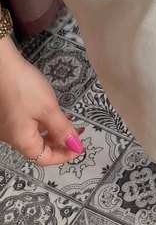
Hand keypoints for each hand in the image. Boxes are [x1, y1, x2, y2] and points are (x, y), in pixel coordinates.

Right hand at [0, 39, 84, 165]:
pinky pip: (27, 125)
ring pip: (34, 136)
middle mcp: (12, 137)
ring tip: (69, 121)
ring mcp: (8, 126)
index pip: (45, 159)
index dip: (64, 156)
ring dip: (53, 131)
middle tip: (77, 132)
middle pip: (39, 148)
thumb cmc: (23, 86)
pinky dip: (43, 123)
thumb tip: (75, 146)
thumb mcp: (48, 109)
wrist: (0, 65)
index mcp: (21, 140)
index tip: (79, 147)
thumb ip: (62, 130)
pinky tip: (52, 113)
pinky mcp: (7, 114)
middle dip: (60, 142)